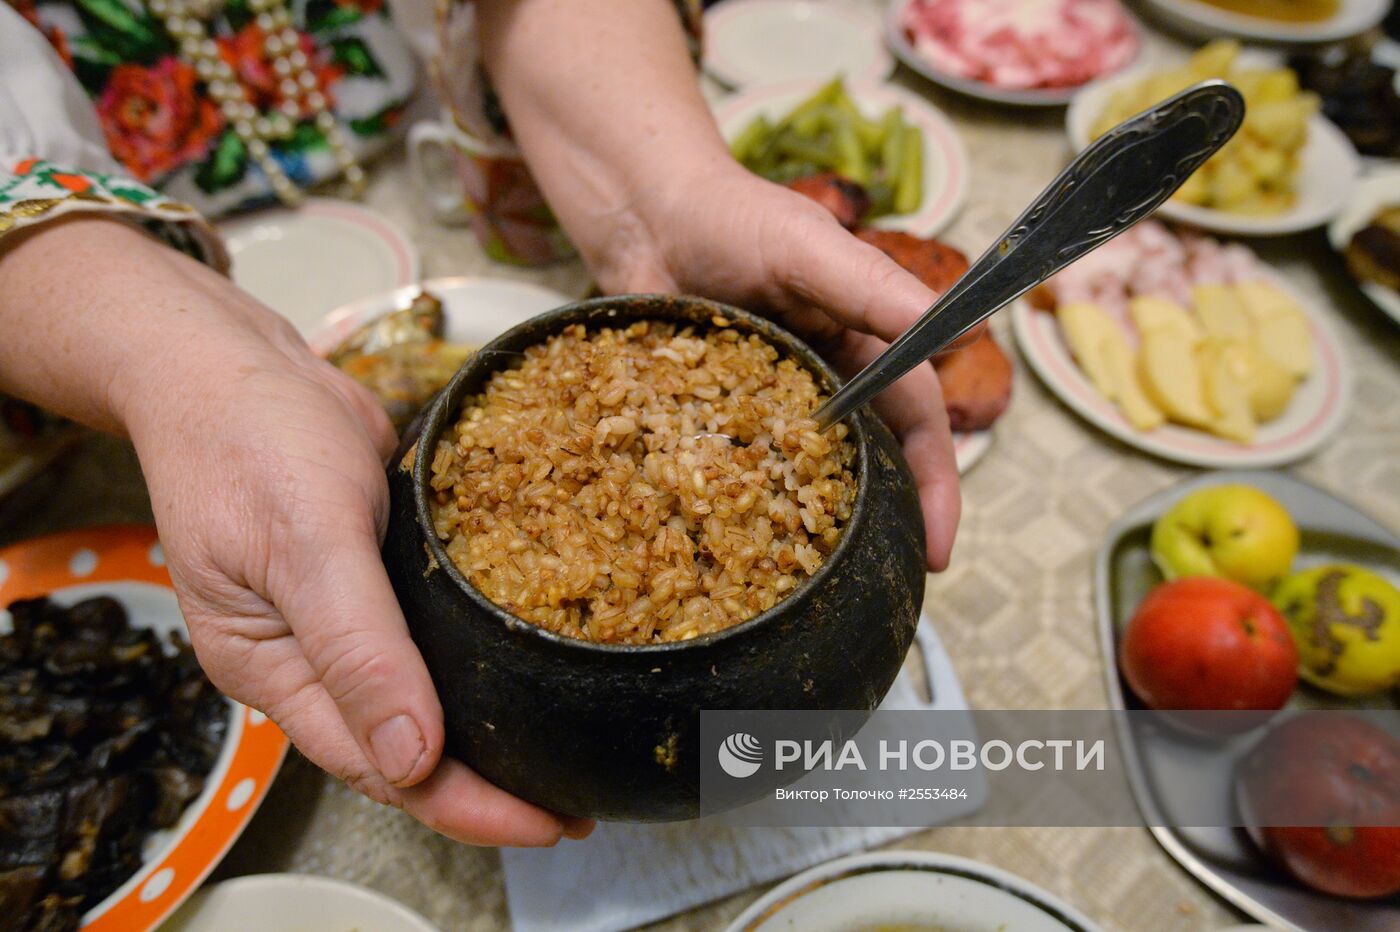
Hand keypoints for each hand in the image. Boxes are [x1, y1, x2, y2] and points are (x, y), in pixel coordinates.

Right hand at [0, 216, 590, 845]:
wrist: (233, 365)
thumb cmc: (245, 441)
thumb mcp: (306, 543)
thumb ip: (357, 649)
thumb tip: (409, 757)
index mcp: (277, 670)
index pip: (379, 766)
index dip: (463, 804)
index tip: (542, 822)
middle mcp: (313, 659)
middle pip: (408, 747)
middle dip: (487, 784)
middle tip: (572, 805)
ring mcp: (346, 620)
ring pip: (425, 695)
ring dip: (488, 727)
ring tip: (563, 752)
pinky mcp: (379, 576)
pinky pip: (433, 632)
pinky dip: (480, 656)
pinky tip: (529, 662)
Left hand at [567, 164, 964, 569]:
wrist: (644, 214)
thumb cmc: (734, 217)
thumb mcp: (809, 249)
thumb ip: (876, 292)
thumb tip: (965, 331)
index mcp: (865, 347)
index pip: (915, 422)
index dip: (933, 484)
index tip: (936, 546)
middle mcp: (822, 385)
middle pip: (867, 463)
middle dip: (884, 522)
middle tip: (885, 582)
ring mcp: (764, 408)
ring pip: (801, 480)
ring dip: (812, 529)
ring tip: (813, 583)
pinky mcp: (708, 420)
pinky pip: (730, 473)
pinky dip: (737, 510)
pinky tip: (733, 552)